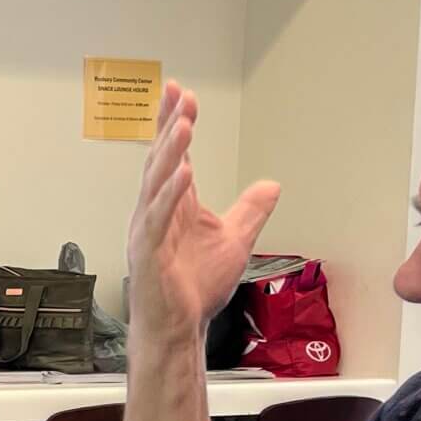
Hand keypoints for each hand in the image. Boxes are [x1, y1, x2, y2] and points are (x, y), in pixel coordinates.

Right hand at [126, 81, 281, 339]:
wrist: (179, 327)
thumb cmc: (195, 288)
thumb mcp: (235, 240)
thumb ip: (251, 210)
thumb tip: (272, 184)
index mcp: (173, 205)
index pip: (173, 156)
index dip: (174, 123)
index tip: (180, 93)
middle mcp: (155, 211)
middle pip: (161, 159)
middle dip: (169, 125)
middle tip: (179, 94)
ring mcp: (149, 231)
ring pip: (157, 182)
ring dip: (170, 152)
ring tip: (184, 124)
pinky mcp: (148, 252)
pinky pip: (158, 218)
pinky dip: (170, 194)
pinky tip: (185, 172)